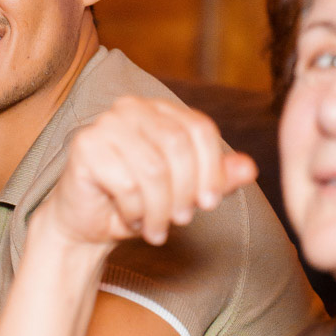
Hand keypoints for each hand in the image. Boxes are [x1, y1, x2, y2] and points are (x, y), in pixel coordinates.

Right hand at [38, 96, 256, 252]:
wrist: (87, 222)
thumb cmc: (137, 202)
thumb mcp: (184, 191)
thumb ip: (216, 178)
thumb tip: (249, 168)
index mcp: (160, 109)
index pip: (200, 127)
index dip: (212, 168)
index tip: (210, 203)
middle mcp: (132, 107)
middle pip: (178, 146)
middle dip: (185, 191)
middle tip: (182, 220)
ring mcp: (105, 124)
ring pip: (153, 169)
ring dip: (160, 209)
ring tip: (156, 228)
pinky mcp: (86, 146)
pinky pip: (125, 183)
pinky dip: (135, 210)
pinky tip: (131, 218)